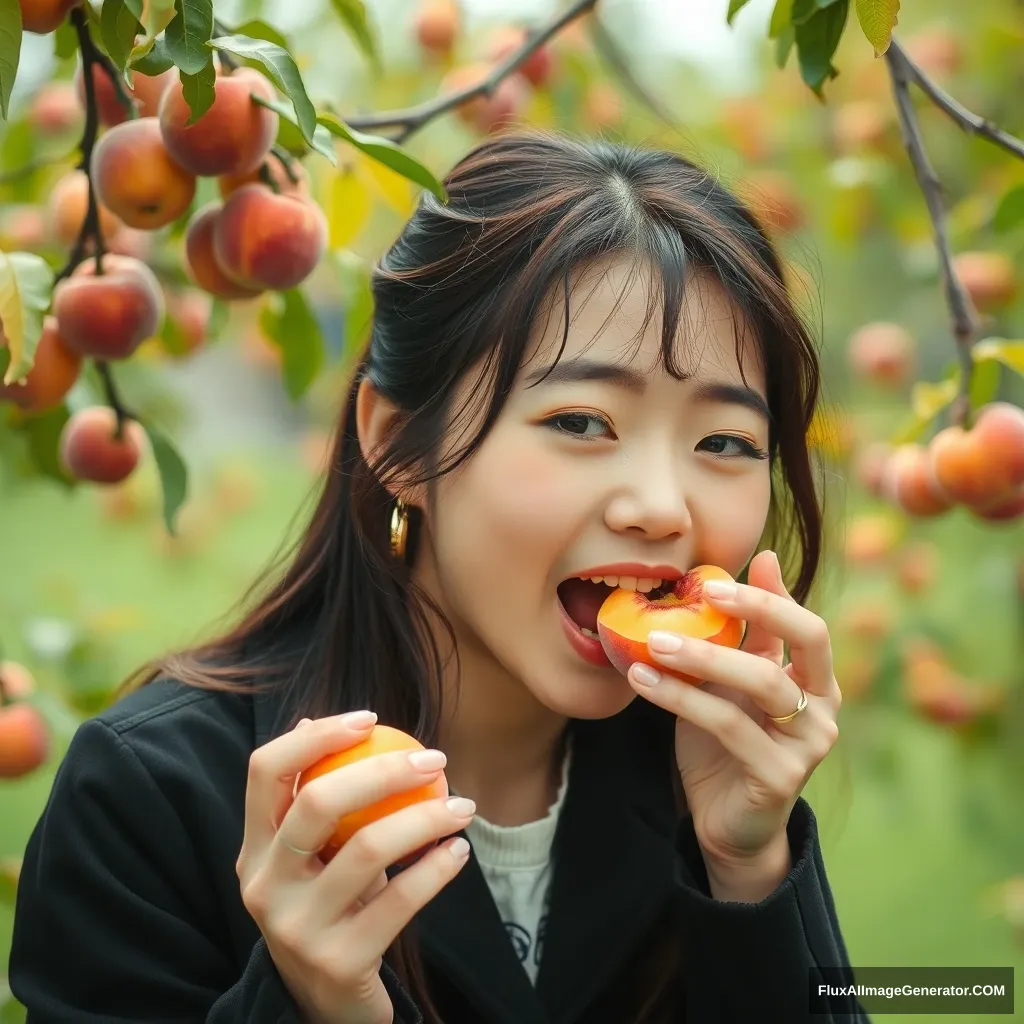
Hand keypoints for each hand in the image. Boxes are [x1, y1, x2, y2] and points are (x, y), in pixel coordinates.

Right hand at [236, 713, 475, 1023]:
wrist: (326, 1003)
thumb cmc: (328, 906)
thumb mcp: (310, 856)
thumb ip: (310, 798)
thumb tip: (312, 721)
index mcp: (255, 848)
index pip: (265, 772)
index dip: (316, 737)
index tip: (370, 719)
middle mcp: (265, 885)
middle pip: (318, 802)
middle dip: (384, 770)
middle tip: (435, 760)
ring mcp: (297, 927)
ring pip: (368, 848)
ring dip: (426, 817)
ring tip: (462, 807)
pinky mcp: (339, 962)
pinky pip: (401, 900)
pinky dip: (438, 868)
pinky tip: (458, 852)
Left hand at [627, 550, 841, 875]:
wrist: (726, 822)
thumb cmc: (728, 741)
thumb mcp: (734, 683)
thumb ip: (748, 633)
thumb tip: (761, 559)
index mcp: (817, 680)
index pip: (808, 624)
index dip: (771, 594)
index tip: (719, 576)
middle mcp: (824, 708)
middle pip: (809, 641)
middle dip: (757, 608)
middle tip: (702, 592)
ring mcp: (809, 743)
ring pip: (762, 681)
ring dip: (702, 654)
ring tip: (653, 640)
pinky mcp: (780, 775)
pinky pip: (727, 723)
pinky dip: (680, 697)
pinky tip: (643, 679)